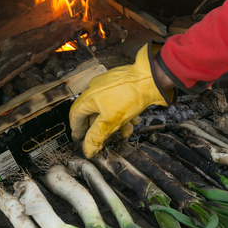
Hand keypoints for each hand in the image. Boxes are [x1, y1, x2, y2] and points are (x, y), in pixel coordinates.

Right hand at [69, 43, 173, 157]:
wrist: (152, 78)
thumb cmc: (130, 96)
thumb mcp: (111, 122)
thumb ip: (96, 136)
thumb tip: (87, 150)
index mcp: (88, 96)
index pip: (75, 115)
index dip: (77, 129)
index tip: (80, 138)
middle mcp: (95, 89)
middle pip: (92, 113)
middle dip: (101, 128)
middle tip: (106, 139)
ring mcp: (108, 85)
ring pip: (108, 108)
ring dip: (116, 123)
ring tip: (126, 131)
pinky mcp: (121, 83)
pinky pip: (118, 101)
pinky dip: (124, 113)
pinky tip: (134, 120)